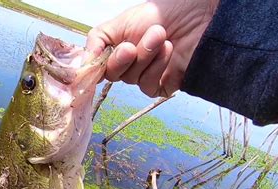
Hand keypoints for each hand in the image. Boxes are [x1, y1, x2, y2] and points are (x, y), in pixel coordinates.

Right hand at [86, 0, 219, 96]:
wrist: (195, 13)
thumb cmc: (159, 13)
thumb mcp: (120, 22)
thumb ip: (97, 41)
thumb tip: (81, 63)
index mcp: (114, 50)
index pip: (96, 67)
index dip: (94, 66)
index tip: (97, 61)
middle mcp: (127, 66)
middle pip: (113, 74)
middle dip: (123, 58)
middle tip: (132, 44)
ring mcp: (144, 76)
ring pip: (132, 79)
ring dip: (146, 57)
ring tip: (160, 36)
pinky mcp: (162, 85)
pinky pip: (149, 86)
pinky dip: (157, 68)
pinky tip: (168, 51)